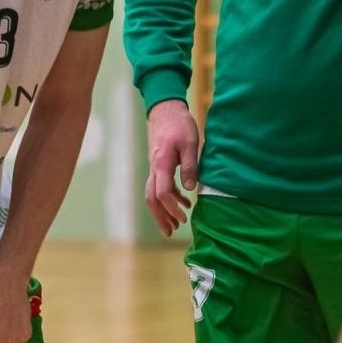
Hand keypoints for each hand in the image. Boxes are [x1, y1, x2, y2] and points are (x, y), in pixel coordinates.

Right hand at [144, 100, 199, 235]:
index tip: (184, 217)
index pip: (162, 193)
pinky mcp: (159, 166)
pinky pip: (160, 187)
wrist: (165, 109)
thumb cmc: (179, 124)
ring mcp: (154, 168)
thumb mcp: (190, 142)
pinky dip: (170, 199)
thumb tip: (189, 189)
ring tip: (176, 225)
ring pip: (153, 195)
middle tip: (170, 233)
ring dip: (163, 212)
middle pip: (151, 199)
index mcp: (161, 164)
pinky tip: (184, 203)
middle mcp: (154, 169)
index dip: (172, 208)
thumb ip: (190, 165)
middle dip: (160, 218)